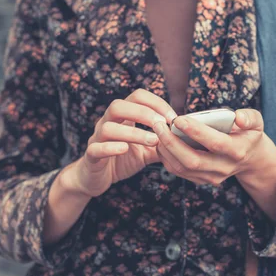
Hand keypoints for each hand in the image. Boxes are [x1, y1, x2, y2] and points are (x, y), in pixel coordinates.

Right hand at [58, 89, 175, 197]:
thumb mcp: (147, 150)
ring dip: (133, 132)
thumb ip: (162, 143)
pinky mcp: (91, 156)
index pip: (137, 97)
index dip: (156, 103)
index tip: (172, 118)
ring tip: (152, 141)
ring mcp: (97, 139)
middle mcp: (107, 123)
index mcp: (122, 117)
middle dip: (143, 113)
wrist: (96, 179)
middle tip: (163, 125)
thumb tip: (184, 138)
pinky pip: (96, 148)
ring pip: (108, 128)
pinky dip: (111, 148)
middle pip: (118, 106)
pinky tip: (126, 150)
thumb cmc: (122, 160)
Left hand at [153, 108, 275, 185]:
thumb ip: (249, 117)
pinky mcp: (201, 180)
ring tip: (156, 130)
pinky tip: (160, 141)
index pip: (215, 143)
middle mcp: (224, 168)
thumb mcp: (256, 122)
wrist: (249, 158)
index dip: (196, 132)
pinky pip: (178, 171)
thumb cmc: (248, 133)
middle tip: (159, 124)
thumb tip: (238, 117)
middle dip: (172, 142)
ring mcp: (211, 177)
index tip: (178, 119)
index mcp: (238, 151)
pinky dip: (166, 157)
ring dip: (166, 150)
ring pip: (182, 168)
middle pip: (193, 161)